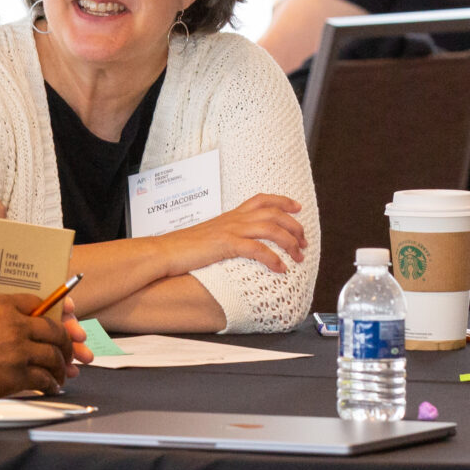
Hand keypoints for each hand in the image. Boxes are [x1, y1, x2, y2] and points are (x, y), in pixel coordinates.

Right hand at [0, 293, 87, 396]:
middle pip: (54, 330)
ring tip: (62, 372)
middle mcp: (15, 325)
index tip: (56, 321)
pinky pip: (42, 378)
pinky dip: (50, 383)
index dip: (53, 312)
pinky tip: (51, 386)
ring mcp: (18, 351)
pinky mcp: (16, 375)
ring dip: (61, 366)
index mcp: (3, 305)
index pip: (37, 303)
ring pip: (53, 356)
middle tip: (69, 349)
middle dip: (66, 342)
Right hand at [168, 194, 307, 275]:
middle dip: (295, 226)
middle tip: (304, 241)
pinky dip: (273, 259)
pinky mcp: (226, 244)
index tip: (297, 207)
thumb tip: (239, 244)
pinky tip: (281, 269)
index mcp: (231, 215)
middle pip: (274, 213)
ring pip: (271, 228)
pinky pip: (257, 249)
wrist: (165, 252)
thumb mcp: (210, 236)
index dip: (283, 201)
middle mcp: (234, 219)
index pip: (262, 200)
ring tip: (299, 256)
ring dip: (290, 242)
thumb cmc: (184, 248)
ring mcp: (230, 230)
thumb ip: (227, 236)